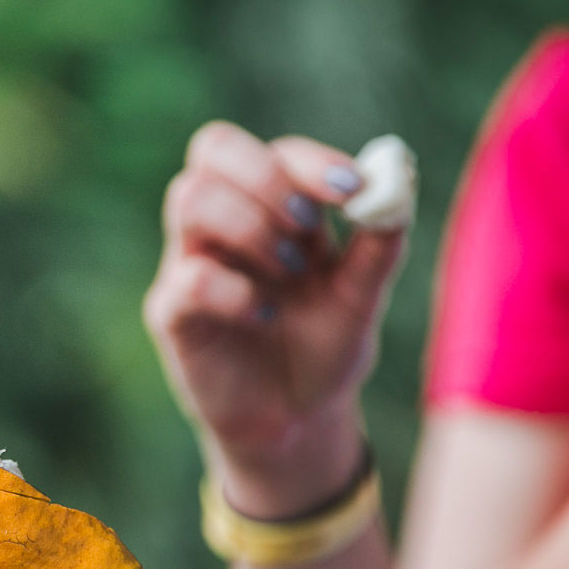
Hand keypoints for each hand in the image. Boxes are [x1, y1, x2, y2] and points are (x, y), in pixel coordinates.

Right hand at [144, 121, 407, 515]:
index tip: (353, 189)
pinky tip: (266, 315)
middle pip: (214, 149)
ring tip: (291, 270)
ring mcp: (190, 263)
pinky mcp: (171, 313)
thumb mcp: (362, 299)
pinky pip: (188, 279)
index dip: (310, 162)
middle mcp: (224, 224)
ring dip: (250, 225)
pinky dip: (236, 291)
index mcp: (271, 208)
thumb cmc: (322, 348)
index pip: (274, 152)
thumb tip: (397, 181)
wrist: (296, 419)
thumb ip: (379, 245)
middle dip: (268, 177)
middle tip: (308, 224)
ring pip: (189, 198)